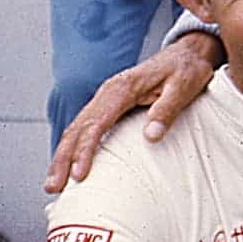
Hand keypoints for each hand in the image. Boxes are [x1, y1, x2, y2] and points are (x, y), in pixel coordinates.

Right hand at [45, 31, 222, 192]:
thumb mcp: (184, 88)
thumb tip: (151, 136)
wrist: (188, 54)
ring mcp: (106, 98)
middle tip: (54, 187)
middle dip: (62, 159)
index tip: (79, 175)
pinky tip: (69, 164)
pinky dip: (73, 146)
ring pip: (76, 128)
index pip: (95, 124)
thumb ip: (167, 110)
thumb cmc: (187, 70)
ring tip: (54, 184)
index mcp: (122, 89)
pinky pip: (85, 127)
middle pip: (77, 128)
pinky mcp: (110, 104)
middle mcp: (108, 92)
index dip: (85, 151)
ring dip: (62, 156)